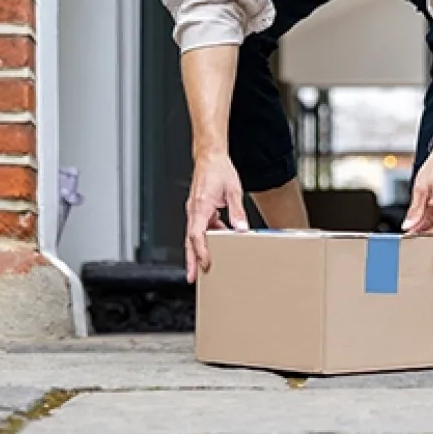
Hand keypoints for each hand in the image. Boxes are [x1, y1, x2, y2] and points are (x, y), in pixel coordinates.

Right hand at [185, 153, 248, 282]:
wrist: (210, 156)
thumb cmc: (219, 169)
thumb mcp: (233, 191)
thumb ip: (237, 212)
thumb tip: (242, 229)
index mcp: (200, 206)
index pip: (197, 234)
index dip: (200, 251)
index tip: (206, 263)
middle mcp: (194, 209)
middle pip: (190, 240)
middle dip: (191, 260)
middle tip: (192, 277)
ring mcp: (195, 209)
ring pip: (194, 235)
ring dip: (198, 250)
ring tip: (205, 265)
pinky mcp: (198, 208)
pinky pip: (201, 226)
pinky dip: (207, 236)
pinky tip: (219, 239)